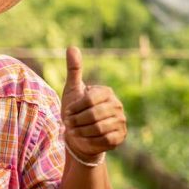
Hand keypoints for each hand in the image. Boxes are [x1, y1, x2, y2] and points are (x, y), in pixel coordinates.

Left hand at [60, 46, 126, 161]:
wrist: (80, 135)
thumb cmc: (75, 111)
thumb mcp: (72, 90)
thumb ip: (74, 70)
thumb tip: (72, 47)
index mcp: (106, 92)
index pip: (89, 99)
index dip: (75, 107)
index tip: (67, 112)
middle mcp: (117, 105)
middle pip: (93, 115)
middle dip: (77, 121)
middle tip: (69, 124)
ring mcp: (121, 121)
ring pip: (98, 128)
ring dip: (81, 131)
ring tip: (74, 131)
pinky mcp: (120, 137)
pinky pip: (103, 140)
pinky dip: (89, 140)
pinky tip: (83, 139)